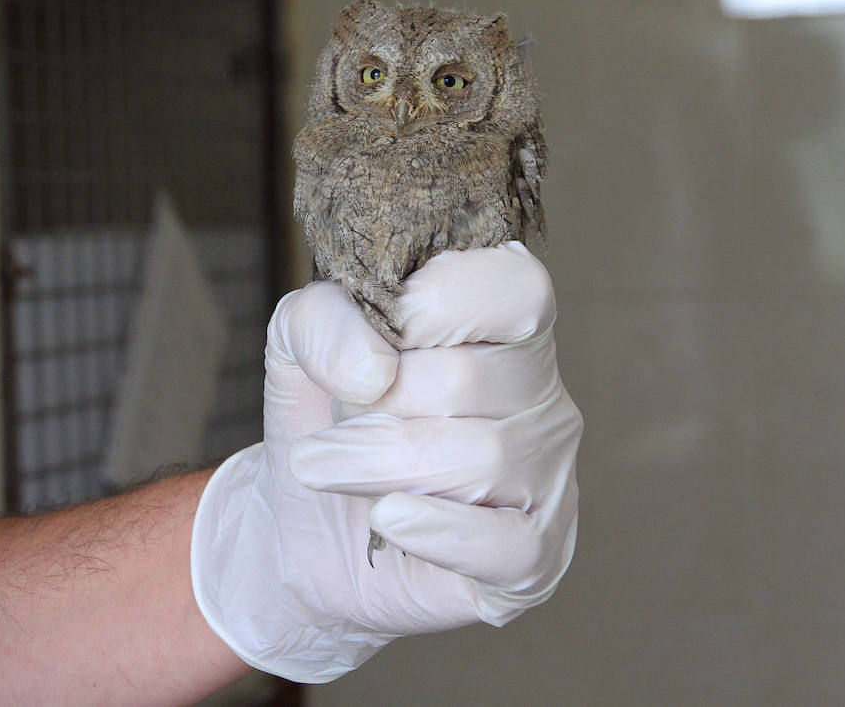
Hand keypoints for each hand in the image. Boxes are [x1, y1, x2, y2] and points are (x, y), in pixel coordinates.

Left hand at [189, 242, 581, 682]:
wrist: (308, 531)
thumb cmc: (328, 421)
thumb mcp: (298, 347)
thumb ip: (320, 321)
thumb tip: (373, 368)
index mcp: (500, 326)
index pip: (515, 290)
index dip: (436, 306)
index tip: (378, 335)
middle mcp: (538, 393)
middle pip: (469, 379)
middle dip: (375, 406)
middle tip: (323, 431)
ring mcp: (546, 474)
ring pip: (482, 459)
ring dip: (379, 465)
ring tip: (321, 469)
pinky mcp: (536, 553)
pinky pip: (507, 544)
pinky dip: (437, 531)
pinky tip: (386, 519)